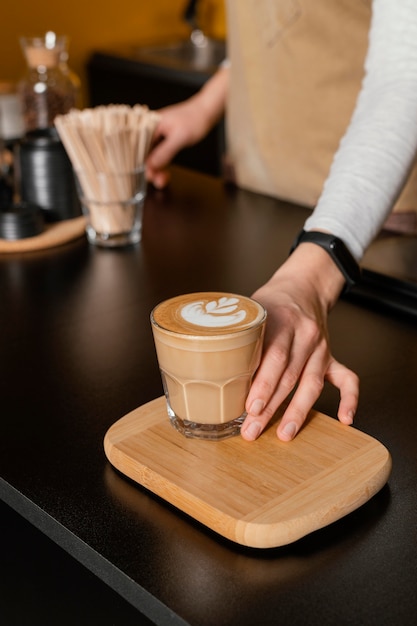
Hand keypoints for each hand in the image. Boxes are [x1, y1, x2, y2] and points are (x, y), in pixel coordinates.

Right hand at [146, 99, 209, 188]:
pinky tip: (165, 174)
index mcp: (148, 124)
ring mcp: (156, 134)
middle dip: (150, 169)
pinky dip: (162, 164)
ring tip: (162, 181)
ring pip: (152, 155)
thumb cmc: (194, 119)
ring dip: (157, 169)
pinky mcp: (164, 139)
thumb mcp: (180, 137)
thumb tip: (152, 165)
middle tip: (158, 182)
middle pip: (144, 152)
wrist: (206, 112)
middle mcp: (149, 129)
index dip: (142, 163)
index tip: (148, 176)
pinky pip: (159, 154)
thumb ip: (165, 152)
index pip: (137, 147)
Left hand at [241, 242, 358, 441]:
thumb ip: (234, 333)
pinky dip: (349, 399)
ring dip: (297, 412)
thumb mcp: (250, 308)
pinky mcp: (331, 356)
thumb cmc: (270, 301)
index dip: (262, 384)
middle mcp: (305, 335)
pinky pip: (346, 378)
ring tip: (285, 434)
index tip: (249, 408)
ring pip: (311, 383)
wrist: (303, 286)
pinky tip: (345, 419)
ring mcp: (320, 348)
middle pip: (289, 376)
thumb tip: (203, 363)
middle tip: (253, 430)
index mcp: (282, 320)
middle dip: (270, 407)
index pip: (273, 356)